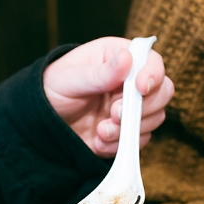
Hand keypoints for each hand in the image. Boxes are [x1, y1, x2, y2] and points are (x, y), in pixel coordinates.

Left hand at [42, 37, 174, 156]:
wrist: (40, 120)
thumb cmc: (53, 88)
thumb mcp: (70, 78)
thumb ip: (99, 73)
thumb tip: (127, 58)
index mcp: (120, 57)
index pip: (152, 62)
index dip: (153, 75)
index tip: (141, 89)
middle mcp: (132, 81)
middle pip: (163, 91)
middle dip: (142, 108)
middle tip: (114, 114)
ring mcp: (132, 107)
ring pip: (155, 118)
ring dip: (129, 129)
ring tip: (100, 130)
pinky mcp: (128, 130)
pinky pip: (139, 140)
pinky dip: (120, 145)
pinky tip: (98, 141)